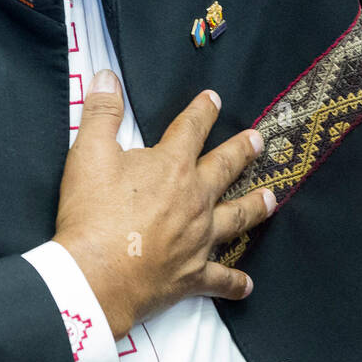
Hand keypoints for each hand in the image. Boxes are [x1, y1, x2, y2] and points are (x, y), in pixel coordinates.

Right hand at [54, 69, 274, 337]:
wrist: (94, 278)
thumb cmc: (91, 215)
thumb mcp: (89, 154)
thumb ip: (101, 112)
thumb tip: (107, 76)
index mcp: (172, 166)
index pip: (192, 128)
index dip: (203, 111)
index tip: (214, 99)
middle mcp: (195, 199)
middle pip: (226, 168)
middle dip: (243, 151)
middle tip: (259, 141)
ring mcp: (199, 238)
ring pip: (237, 218)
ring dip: (255, 206)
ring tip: (272, 198)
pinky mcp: (193, 275)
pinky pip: (221, 279)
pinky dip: (235, 282)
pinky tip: (247, 285)